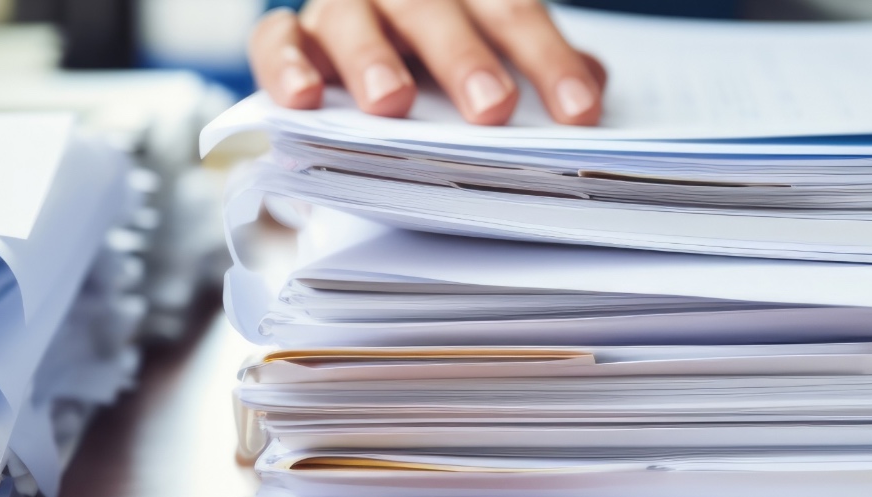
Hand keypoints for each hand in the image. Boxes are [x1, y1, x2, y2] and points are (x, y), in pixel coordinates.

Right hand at [247, 0, 606, 125]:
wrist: (370, 42)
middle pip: (438, 13)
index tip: (579, 112)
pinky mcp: (292, 34)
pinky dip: (287, 65)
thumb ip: (541, 62)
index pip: (515, 13)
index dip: (550, 61)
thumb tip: (594, 82)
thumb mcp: (497, 51)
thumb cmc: (443, 54)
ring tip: (389, 101)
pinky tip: (304, 98)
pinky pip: (277, 39)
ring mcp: (345, 8)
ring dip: (373, 59)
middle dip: (465, 60)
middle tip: (490, 108)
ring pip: (354, 20)